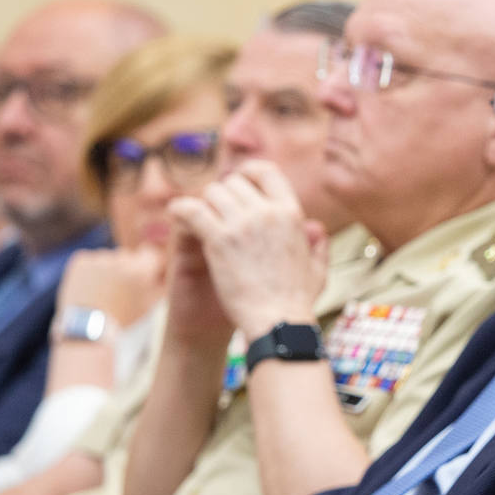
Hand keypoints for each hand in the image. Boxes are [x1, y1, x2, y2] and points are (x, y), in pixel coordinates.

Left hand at [57, 246, 165, 328]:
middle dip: (126, 269)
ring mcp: (99, 258)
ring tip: (103, 293)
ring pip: (107, 258)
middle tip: (120, 290)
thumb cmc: (123, 320)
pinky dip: (89, 271)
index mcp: (141, 270)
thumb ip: (163, 284)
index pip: (150, 254)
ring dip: (107, 269)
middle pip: (128, 257)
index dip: (147, 265)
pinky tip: (90, 288)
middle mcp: (121, 260)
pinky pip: (89, 260)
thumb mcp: (151, 305)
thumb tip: (169, 269)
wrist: (88, 329)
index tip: (142, 276)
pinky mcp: (81, 261)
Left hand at [168, 160, 328, 340]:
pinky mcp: (219, 240)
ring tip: (198, 219)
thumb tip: (317, 229)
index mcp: (291, 213)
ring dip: (204, 204)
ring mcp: (242, 224)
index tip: (239, 181)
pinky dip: (181, 209)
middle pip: (233, 183)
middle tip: (215, 212)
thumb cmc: (297, 302)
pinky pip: (192, 210)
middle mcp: (267, 212)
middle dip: (222, 195)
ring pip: (212, 193)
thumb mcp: (317, 269)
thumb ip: (318, 246)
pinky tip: (176, 214)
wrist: (278, 322)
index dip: (248, 172)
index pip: (267, 172)